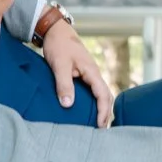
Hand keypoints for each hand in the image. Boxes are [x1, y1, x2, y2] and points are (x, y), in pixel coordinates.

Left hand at [37, 8, 114, 126]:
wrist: (55, 30)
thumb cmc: (58, 45)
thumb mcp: (60, 65)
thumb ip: (64, 85)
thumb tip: (68, 104)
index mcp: (92, 71)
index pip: (103, 95)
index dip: (103, 111)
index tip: (99, 125)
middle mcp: (94, 74)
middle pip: (106, 96)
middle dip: (106, 113)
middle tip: (101, 130)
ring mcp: (89, 74)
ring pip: (100, 94)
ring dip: (101, 108)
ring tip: (97, 124)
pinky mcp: (83, 74)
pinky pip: (93, 91)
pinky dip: (94, 102)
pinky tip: (87, 110)